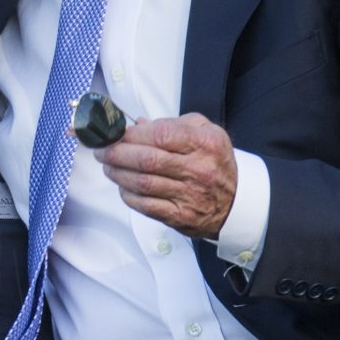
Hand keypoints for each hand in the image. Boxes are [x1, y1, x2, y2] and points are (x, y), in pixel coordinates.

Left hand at [95, 113, 237, 238]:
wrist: (237, 202)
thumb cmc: (214, 162)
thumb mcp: (206, 132)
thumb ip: (173, 124)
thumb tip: (137, 124)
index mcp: (204, 143)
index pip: (161, 134)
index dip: (132, 134)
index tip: (116, 133)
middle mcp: (198, 169)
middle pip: (147, 160)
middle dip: (116, 153)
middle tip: (102, 150)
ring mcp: (189, 195)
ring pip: (143, 183)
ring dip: (118, 173)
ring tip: (107, 166)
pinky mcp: (181, 216)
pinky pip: (146, 206)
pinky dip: (128, 195)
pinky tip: (123, 186)